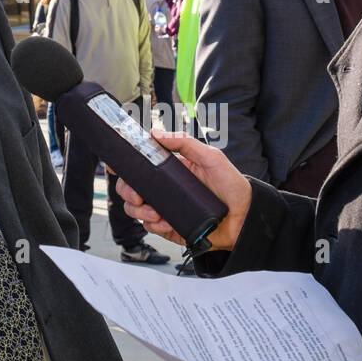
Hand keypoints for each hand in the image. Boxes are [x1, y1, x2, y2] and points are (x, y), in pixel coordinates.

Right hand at [116, 128, 251, 250]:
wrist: (245, 218)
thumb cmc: (232, 185)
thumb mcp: (211, 158)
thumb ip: (185, 143)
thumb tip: (156, 133)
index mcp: (170, 170)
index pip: (140, 165)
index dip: (124, 165)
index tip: (116, 166)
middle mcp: (164, 189)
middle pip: (131, 189)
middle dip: (128, 192)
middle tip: (138, 195)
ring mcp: (166, 208)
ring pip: (135, 210)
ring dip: (139, 211)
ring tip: (155, 212)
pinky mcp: (170, 227)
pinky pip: (150, 227)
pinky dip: (153, 225)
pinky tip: (166, 222)